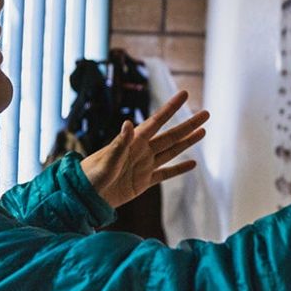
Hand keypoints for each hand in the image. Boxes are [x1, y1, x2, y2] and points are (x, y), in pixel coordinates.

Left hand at [80, 91, 209, 207]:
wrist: (84, 197)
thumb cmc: (91, 176)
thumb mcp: (106, 159)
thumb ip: (119, 143)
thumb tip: (129, 123)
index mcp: (134, 142)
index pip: (157, 121)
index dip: (171, 108)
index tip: (184, 94)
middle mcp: (142, 150)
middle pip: (171, 135)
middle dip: (189, 124)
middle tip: (207, 113)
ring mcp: (144, 166)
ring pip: (172, 151)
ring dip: (188, 142)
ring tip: (203, 131)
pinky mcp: (143, 182)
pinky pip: (165, 174)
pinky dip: (179, 169)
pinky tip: (192, 164)